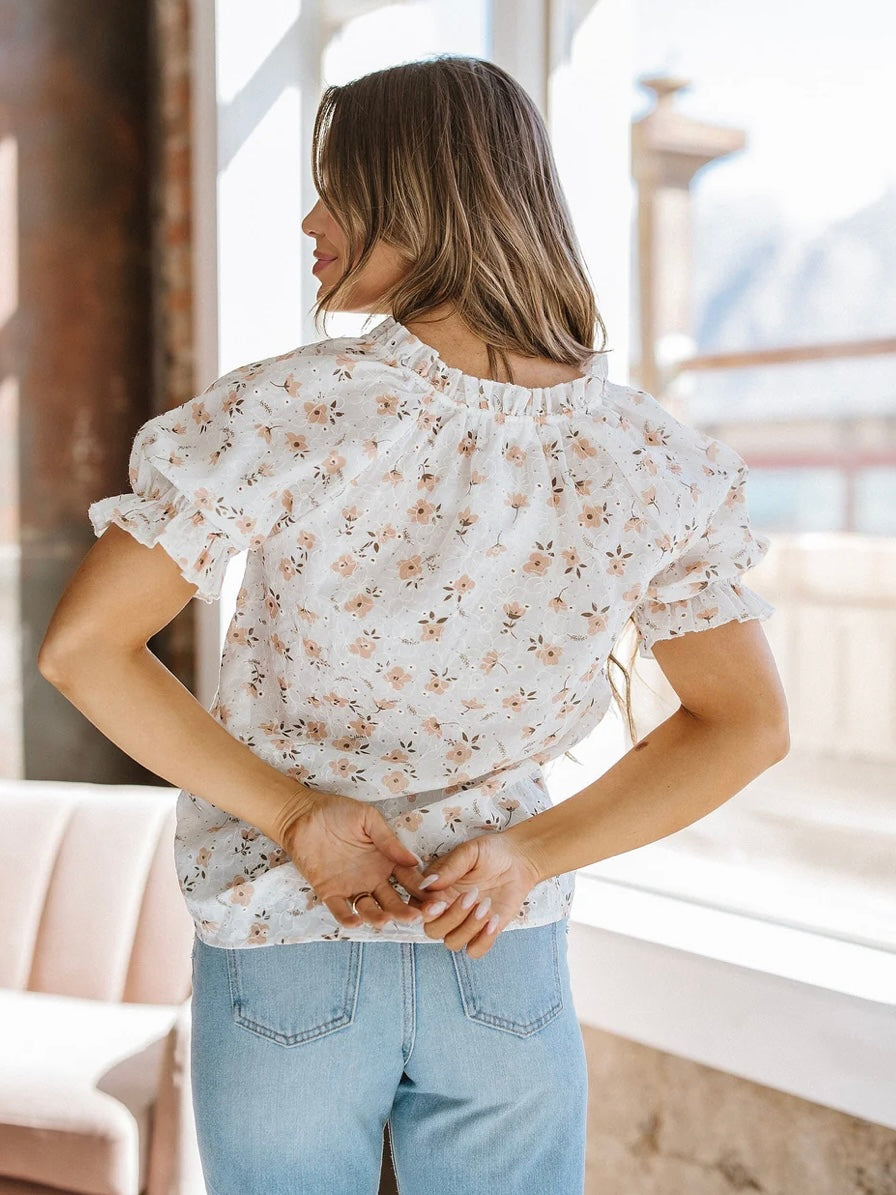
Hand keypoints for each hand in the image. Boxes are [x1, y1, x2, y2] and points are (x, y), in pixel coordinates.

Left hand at [280, 790, 425, 931]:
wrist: (302, 814)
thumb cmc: (337, 811)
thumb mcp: (368, 819)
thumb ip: (389, 841)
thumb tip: (414, 861)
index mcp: (385, 861)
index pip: (409, 879)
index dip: (421, 890)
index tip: (434, 899)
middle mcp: (372, 878)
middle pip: (393, 900)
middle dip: (406, 910)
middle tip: (417, 917)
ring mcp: (351, 887)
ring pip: (370, 909)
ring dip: (379, 917)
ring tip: (386, 919)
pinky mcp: (329, 892)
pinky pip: (340, 910)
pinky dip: (348, 918)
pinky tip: (356, 920)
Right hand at [390, 832, 542, 957]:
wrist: (518, 860)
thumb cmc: (489, 852)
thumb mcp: (469, 852)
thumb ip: (449, 868)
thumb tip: (428, 883)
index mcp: (435, 889)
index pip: (417, 908)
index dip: (425, 911)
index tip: (440, 902)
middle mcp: (445, 909)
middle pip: (433, 930)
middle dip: (451, 918)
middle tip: (471, 896)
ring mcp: (464, 923)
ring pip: (452, 942)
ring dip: (469, 928)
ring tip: (486, 905)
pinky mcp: (483, 932)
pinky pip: (475, 950)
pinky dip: (483, 941)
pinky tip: (494, 920)